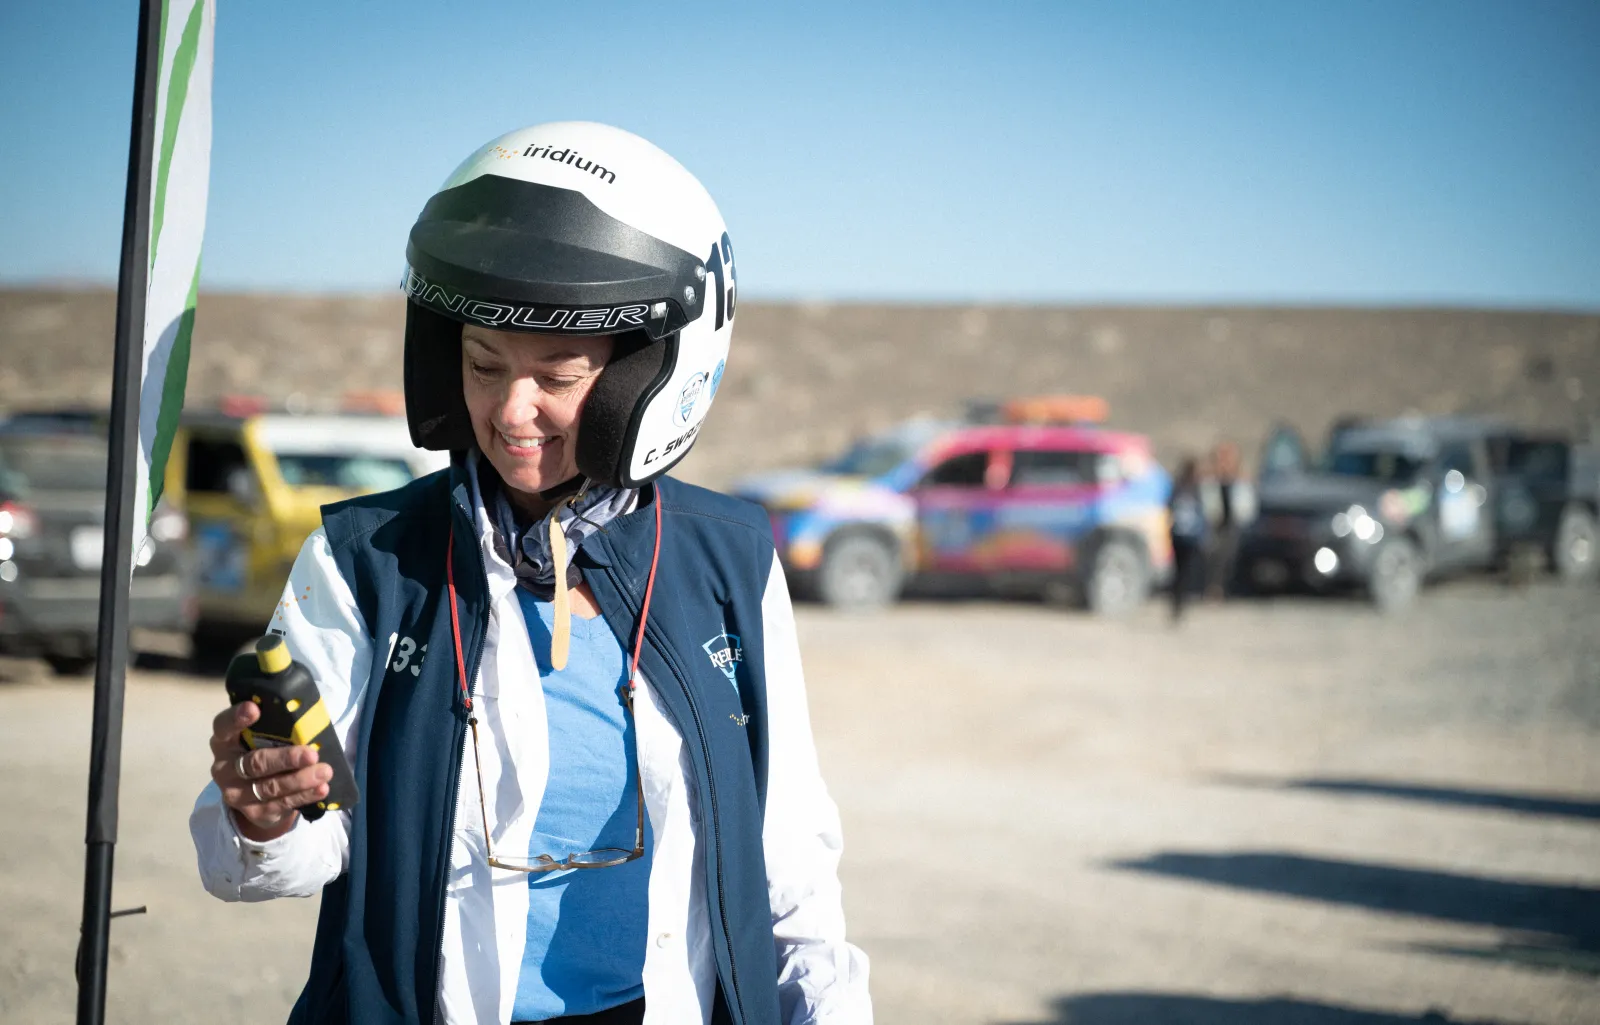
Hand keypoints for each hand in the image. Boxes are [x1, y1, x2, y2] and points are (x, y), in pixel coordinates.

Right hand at [209, 701, 332, 841]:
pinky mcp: (253, 812)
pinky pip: (280, 804)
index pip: (223, 726)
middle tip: (312, 754)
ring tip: (324, 772)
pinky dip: (303, 796)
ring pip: (269, 787)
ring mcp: (236, 793)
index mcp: (224, 741)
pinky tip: (320, 789)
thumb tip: (307, 715)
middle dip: (286, 758)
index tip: (254, 709)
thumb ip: (275, 728)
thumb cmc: (264, 751)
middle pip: (254, 763)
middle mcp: (225, 767)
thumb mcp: (264, 737)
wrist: (256, 795)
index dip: (236, 718)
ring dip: (300, 780)